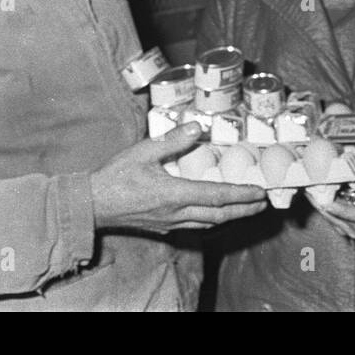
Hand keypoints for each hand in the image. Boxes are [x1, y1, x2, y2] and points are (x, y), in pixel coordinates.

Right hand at [90, 124, 267, 232]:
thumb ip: (171, 140)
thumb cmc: (115, 177)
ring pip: (209, 224)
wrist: (91, 205)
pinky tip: (214, 214)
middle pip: (219, 215)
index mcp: (174, 194)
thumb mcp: (142, 151)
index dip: (241, 194)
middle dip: (244, 210)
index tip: (260, 192)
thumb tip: (197, 127)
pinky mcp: (163, 227)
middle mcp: (176, 212)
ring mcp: (170, 223)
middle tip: (263, 203)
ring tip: (245, 208)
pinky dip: (212, 220)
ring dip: (231, 216)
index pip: (216, 196)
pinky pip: (195, 226)